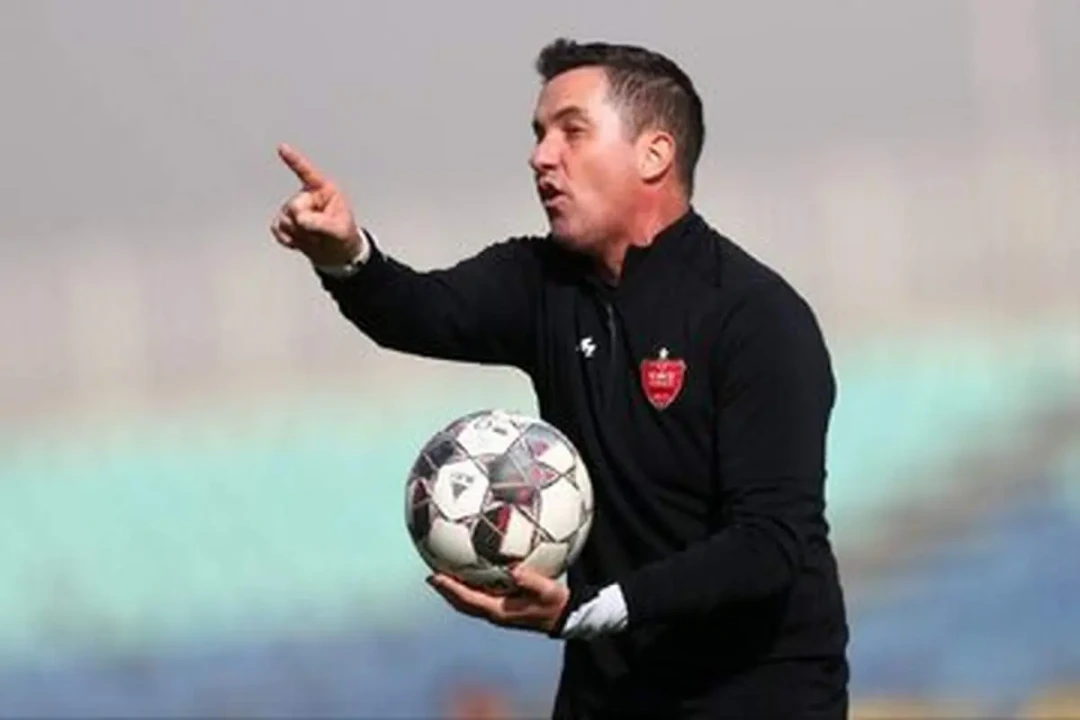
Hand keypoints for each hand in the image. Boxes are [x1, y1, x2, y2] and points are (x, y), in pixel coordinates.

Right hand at [271, 144, 363, 266]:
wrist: (337, 254)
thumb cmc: (343, 235)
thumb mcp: (338, 230)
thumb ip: (320, 223)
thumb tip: (299, 218)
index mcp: (324, 191)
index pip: (307, 173)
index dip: (294, 160)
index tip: (282, 147)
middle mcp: (307, 196)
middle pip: (294, 206)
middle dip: (304, 224)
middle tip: (319, 234)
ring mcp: (295, 209)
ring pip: (284, 219)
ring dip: (299, 234)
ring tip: (314, 238)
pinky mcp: (286, 221)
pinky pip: (277, 228)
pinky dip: (287, 239)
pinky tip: (299, 242)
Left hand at [427, 565, 568, 633]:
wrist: (565, 617)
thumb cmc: (557, 603)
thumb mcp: (548, 590)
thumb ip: (531, 581)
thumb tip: (513, 570)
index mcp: (500, 611)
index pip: (468, 599)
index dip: (450, 589)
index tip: (435, 577)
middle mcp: (494, 614)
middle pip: (462, 604)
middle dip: (446, 591)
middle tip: (431, 576)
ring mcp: (498, 613)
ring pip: (468, 604)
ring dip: (454, 591)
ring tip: (443, 576)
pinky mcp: (503, 609)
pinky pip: (479, 599)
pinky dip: (468, 589)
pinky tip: (470, 574)